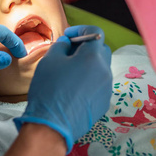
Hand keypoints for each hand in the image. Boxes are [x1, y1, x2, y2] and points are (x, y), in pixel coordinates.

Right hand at [14, 25, 112, 152]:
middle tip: (68, 51)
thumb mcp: (50, 60)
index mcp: (93, 57)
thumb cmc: (49, 89)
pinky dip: (89, 79)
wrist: (52, 125)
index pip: (95, 33)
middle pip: (101, 50)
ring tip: (69, 71)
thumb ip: (61, 46)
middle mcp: (105, 71)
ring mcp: (106, 88)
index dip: (80, 30)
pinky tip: (73, 88)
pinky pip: (99, 83)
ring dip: (87, 64)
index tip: (68, 35)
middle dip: (86, 46)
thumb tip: (67, 43)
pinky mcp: (103, 102)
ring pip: (100, 68)